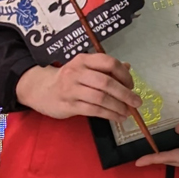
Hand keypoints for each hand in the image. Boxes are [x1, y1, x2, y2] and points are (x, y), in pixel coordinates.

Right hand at [14, 54, 141, 121]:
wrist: (42, 90)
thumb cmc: (69, 79)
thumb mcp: (85, 69)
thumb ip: (105, 69)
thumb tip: (127, 68)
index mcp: (84, 60)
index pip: (108, 62)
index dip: (124, 74)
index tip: (131, 85)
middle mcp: (77, 72)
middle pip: (106, 82)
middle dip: (125, 94)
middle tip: (137, 101)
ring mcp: (71, 89)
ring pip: (100, 98)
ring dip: (118, 106)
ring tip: (128, 112)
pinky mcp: (68, 105)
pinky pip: (93, 110)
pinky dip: (109, 115)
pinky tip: (117, 117)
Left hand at [134, 115, 178, 169]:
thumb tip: (177, 130)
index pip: (173, 158)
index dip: (155, 159)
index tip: (138, 162)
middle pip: (174, 161)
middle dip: (157, 159)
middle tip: (139, 158)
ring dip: (166, 156)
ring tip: (151, 151)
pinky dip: (177, 152)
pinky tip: (172, 145)